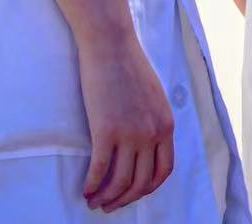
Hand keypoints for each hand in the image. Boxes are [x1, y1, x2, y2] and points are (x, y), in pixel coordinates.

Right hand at [76, 31, 175, 212]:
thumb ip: (153, 120)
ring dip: (107, 197)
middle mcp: (152, 133)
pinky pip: (100, 169)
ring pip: (120, 181)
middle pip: (141, 181)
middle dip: (125, 199)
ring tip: (94, 202)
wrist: (112, 45)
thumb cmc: (129, 66)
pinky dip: (92, 185)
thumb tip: (145, 142)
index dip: (147, 188)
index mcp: (166, 125)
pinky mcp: (106, 131)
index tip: (134, 194)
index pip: (164, 170)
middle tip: (110, 205)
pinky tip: (84, 190)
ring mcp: (130, 133)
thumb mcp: (154, 96)